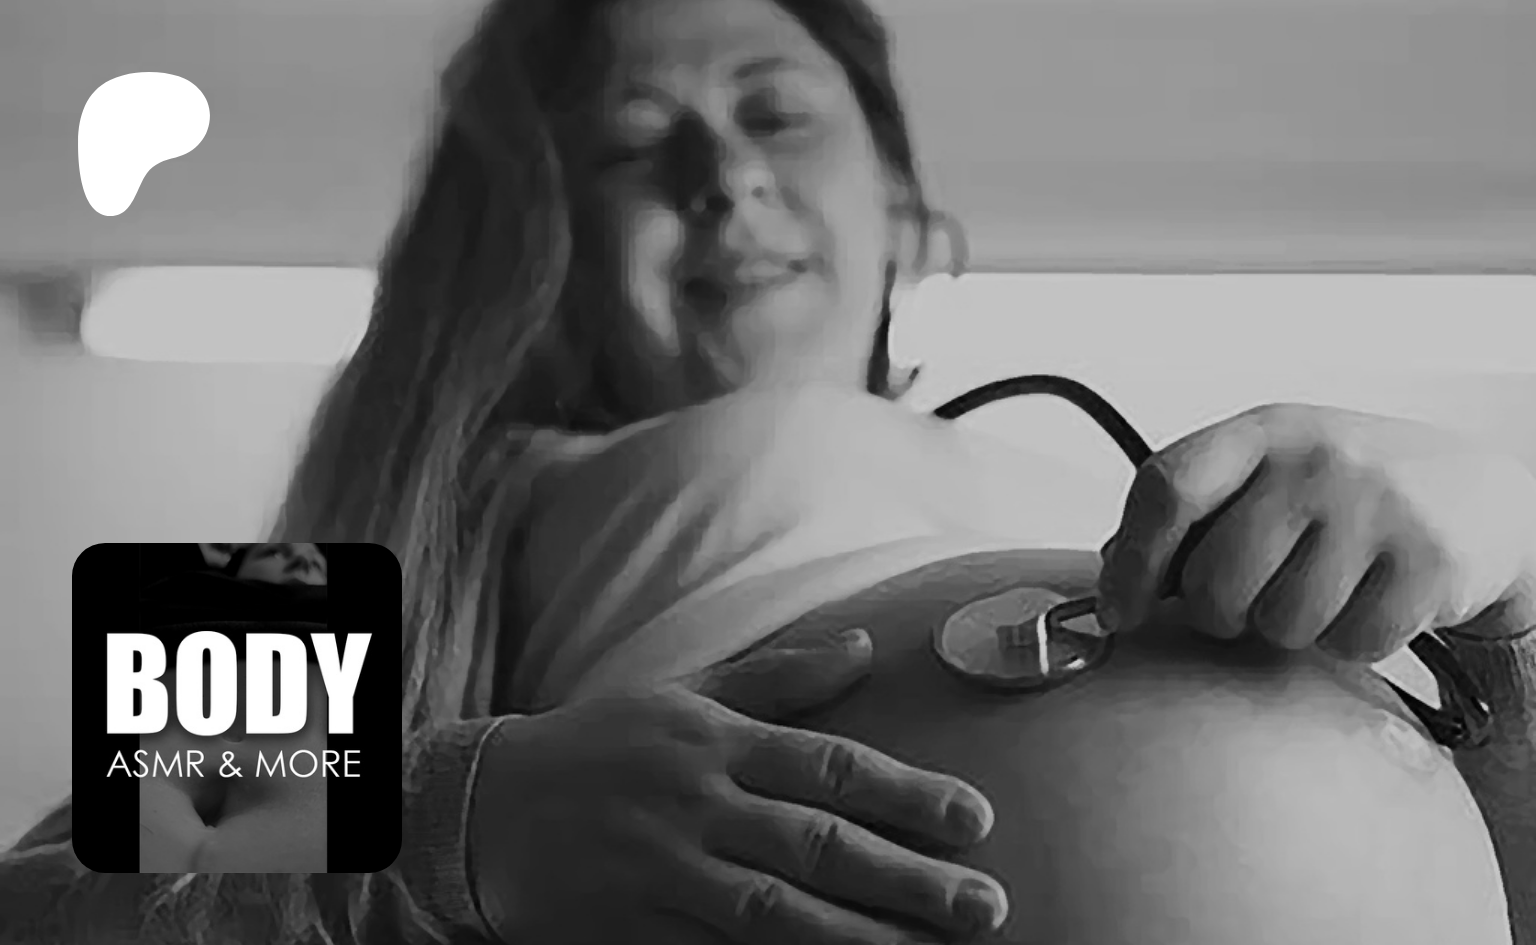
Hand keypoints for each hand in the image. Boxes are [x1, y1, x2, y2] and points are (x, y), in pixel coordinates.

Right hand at [468, 627, 1007, 944]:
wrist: (483, 806)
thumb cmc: (600, 745)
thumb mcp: (686, 694)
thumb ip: (780, 679)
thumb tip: (862, 647)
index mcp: (717, 741)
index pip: (831, 767)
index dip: (907, 794)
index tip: (976, 820)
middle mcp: (698, 804)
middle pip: (817, 843)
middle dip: (907, 877)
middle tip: (984, 905)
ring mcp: (667, 871)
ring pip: (776, 909)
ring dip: (858, 935)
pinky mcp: (639, 928)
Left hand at [1096, 403, 1535, 661]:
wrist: (1482, 499)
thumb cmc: (1348, 496)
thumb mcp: (1272, 477)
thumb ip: (1196, 513)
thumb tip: (1110, 572)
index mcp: (1264, 432)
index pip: (1167, 487)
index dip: (1130, 561)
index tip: (1117, 612)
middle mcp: (1317, 459)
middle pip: (1216, 581)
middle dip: (1222, 614)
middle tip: (1253, 603)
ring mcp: (1377, 506)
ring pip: (1280, 623)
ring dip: (1292, 630)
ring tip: (1324, 591)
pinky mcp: (1429, 561)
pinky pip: (1349, 643)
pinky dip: (1351, 643)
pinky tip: (1371, 603)